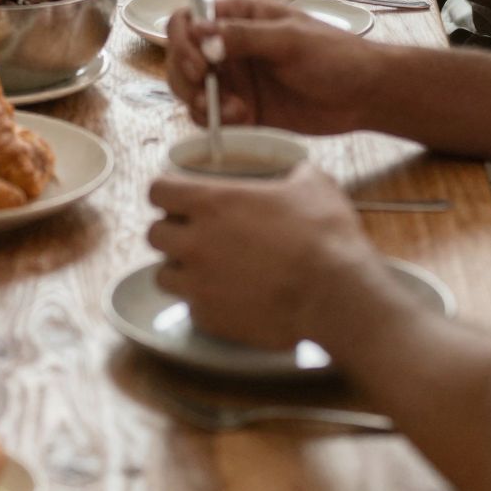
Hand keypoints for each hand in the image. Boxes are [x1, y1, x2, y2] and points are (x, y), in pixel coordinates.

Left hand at [147, 163, 369, 347]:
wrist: (337, 296)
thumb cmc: (325, 235)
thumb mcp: (313, 184)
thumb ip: (292, 173)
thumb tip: (295, 171)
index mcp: (212, 203)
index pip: (157, 190)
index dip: (166, 192)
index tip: (177, 197)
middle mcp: (195, 243)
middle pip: (153, 235)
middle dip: (170, 232)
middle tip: (194, 235)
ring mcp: (199, 284)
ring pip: (163, 276)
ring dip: (180, 270)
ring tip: (205, 270)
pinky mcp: (210, 319)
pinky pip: (191, 308)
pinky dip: (203, 302)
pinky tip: (227, 297)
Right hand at [166, 0, 378, 136]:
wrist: (364, 96)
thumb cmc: (335, 56)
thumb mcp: (290, 41)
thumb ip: (244, 36)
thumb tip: (200, 32)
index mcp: (238, 14)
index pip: (187, 19)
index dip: (182, 41)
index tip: (198, 66)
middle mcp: (227, 43)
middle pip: (179, 56)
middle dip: (186, 78)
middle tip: (209, 95)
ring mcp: (232, 77)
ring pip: (188, 88)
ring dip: (200, 102)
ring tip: (235, 112)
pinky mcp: (239, 107)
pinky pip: (208, 115)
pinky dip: (215, 121)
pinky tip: (242, 121)